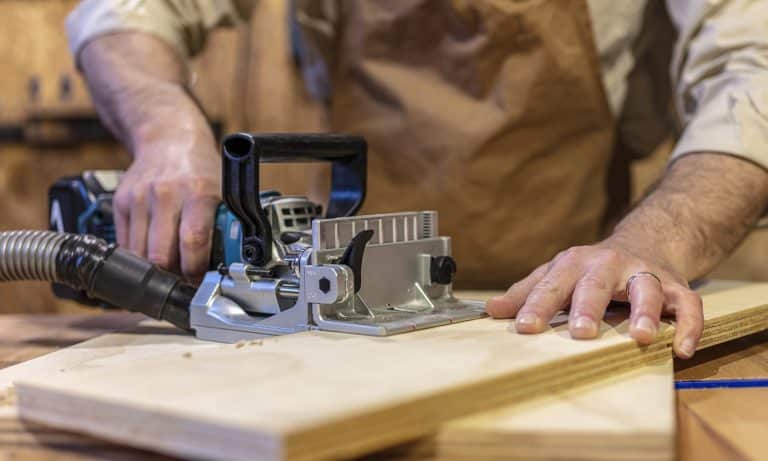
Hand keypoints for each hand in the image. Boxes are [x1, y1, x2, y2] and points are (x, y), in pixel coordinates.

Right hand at [113, 134, 220, 280]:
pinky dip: (138, 256)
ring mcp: (139, 198)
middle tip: (183, 281)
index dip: (195, 270)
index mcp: (198, 192)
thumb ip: (223, 225)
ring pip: (139, 255)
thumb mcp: (220, 192)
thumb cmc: (199, 170)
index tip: (200, 282)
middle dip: (173, 276)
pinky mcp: (120, 203)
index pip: (193, 242)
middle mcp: (166, 194)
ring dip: (154, 270)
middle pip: (161, 255)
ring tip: (169, 270)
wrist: (167, 138)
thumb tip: (229, 263)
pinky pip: (125, 244)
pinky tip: (151, 255)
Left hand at [485, 240, 703, 358]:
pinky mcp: (676, 287)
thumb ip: (526, 292)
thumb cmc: (589, 269)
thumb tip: (491, 310)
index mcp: (574, 264)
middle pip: (596, 285)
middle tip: (580, 333)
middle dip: (588, 307)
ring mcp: (644, 273)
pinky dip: (689, 326)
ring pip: (647, 289)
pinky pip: (688, 304)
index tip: (524, 328)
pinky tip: (682, 349)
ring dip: (645, 311)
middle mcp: (609, 264)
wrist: (644, 242)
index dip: (538, 306)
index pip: (552, 285)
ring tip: (641, 337)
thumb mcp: (556, 275)